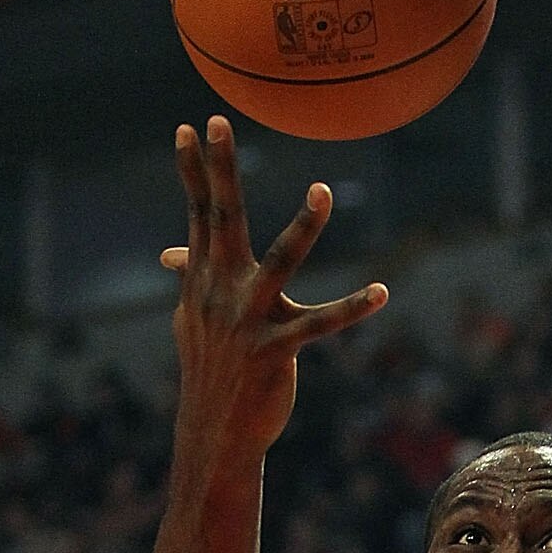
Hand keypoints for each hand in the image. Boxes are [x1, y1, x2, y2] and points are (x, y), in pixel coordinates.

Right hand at [163, 116, 386, 460]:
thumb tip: (170, 253)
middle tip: (219, 122)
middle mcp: (220, 291)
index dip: (194, 171)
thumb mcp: (192, 320)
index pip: (198, 214)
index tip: (188, 128)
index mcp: (203, 280)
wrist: (215, 430)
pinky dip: (353, 308)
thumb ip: (190, 278)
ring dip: (304, 226)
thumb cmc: (211, 370)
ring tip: (322, 190)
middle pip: (223, 218)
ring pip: (281, 262)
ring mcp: (248, 318)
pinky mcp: (276, 349)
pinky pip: (321, 323)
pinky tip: (380, 291)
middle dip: (222, 170)